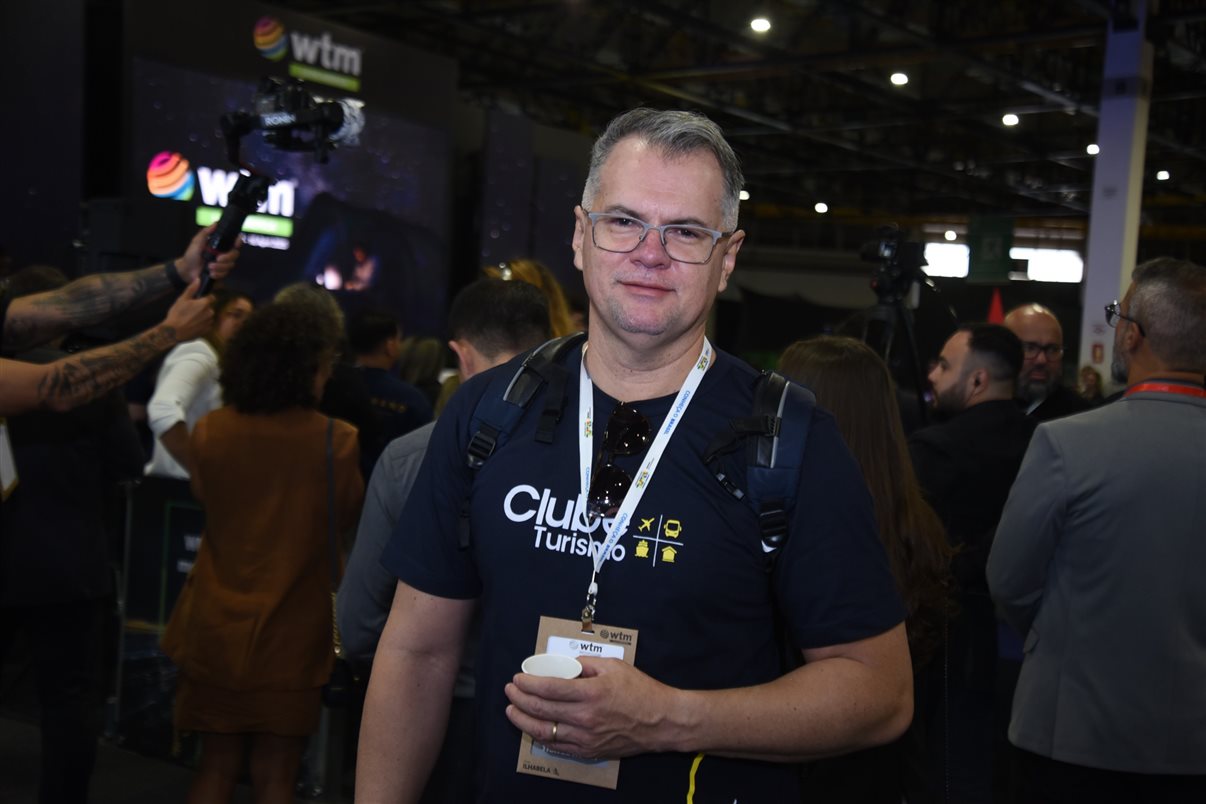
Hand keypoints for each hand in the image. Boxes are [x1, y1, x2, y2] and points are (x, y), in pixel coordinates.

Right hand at [162, 278, 214, 341]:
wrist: (174, 332)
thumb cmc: (177, 314)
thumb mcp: (182, 299)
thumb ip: (192, 289)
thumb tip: (198, 279)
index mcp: (205, 304)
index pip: (212, 297)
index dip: (206, 297)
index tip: (198, 300)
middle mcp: (210, 313)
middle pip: (209, 307)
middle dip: (202, 308)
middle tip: (191, 310)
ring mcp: (208, 322)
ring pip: (208, 316)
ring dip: (202, 316)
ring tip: (190, 318)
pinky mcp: (206, 331)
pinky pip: (206, 325)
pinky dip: (201, 324)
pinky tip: (192, 324)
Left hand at [178, 223, 241, 282]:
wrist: (187, 270)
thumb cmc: (191, 255)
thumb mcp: (197, 241)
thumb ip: (206, 232)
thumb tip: (215, 223)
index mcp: (220, 245)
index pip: (234, 242)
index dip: (238, 242)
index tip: (235, 244)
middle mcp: (224, 254)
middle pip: (235, 254)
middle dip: (227, 258)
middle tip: (218, 259)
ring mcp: (223, 264)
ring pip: (230, 265)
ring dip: (220, 267)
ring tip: (209, 267)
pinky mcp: (221, 273)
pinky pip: (225, 274)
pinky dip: (218, 274)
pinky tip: (211, 273)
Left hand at [504, 657, 677, 759]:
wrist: (662, 721)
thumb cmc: (641, 691)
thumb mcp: (614, 666)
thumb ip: (585, 663)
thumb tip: (564, 664)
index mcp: (590, 692)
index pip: (548, 688)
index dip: (528, 683)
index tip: (518, 677)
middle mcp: (584, 717)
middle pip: (540, 710)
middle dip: (519, 699)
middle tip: (510, 690)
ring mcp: (585, 737)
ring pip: (543, 732)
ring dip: (522, 720)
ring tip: (512, 710)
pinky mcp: (589, 750)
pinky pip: (557, 746)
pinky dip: (541, 737)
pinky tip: (533, 728)